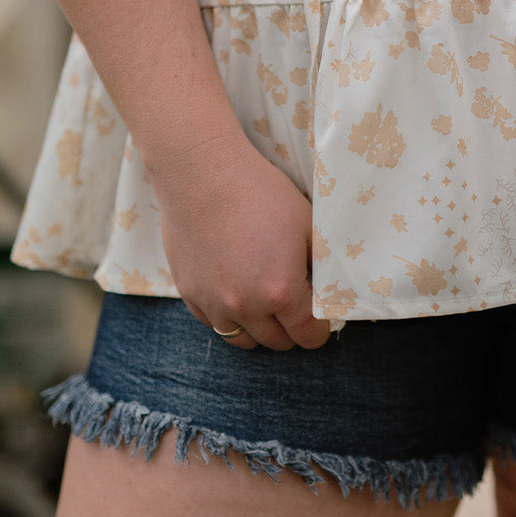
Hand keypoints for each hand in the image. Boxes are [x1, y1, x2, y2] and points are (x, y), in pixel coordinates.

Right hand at [146, 132, 331, 351]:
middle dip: (291, 329)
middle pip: (277, 342)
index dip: (320, 329)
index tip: (320, 318)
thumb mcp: (307, 224)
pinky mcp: (189, 294)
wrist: (203, 174)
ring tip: (265, 303)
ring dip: (258, 328)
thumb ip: (319, 265)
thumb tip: (326, 290)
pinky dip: (227, 316)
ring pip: (242, 340)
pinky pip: (213, 323)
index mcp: (282, 291)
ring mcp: (213, 303)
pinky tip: (235, 290)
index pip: (309, 336)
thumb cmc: (261, 192)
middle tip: (295, 305)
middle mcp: (246, 306)